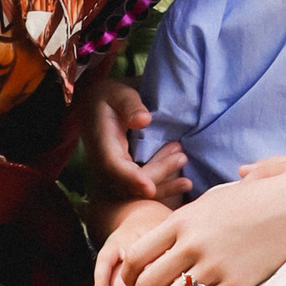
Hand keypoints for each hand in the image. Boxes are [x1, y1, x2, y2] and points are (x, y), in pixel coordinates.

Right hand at [75, 70, 187, 204]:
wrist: (98, 106)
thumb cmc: (111, 98)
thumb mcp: (119, 94)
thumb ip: (130, 106)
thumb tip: (143, 120)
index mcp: (102, 144)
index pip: (114, 167)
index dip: (131, 179)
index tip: (149, 189)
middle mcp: (105, 165)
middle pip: (129, 184)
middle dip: (158, 175)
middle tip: (182, 157)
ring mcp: (115, 174)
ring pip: (137, 191)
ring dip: (163, 186)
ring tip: (187, 180)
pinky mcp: (127, 176)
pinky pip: (142, 188)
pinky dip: (163, 188)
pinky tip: (184, 184)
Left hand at [123, 170, 285, 285]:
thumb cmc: (250, 200)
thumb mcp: (209, 200)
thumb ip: (181, 220)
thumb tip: (154, 239)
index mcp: (182, 220)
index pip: (136, 255)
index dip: (128, 274)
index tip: (133, 280)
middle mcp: (193, 244)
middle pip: (147, 283)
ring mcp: (215, 265)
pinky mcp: (236, 284)